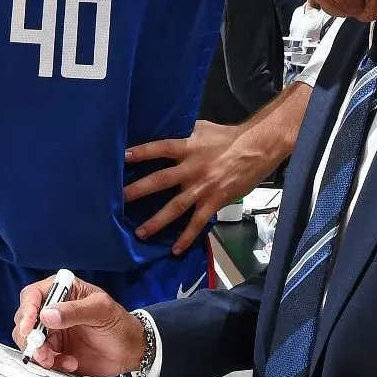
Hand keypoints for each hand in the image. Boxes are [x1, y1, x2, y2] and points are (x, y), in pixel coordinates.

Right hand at [12, 275, 145, 376]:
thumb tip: (46, 315)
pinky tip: (70, 363)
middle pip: (24, 321)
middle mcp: (52, 310)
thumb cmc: (119, 323)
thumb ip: (74, 311)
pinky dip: (51, 364)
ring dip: (39, 354)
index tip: (28, 327)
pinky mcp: (54, 352)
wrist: (130, 351)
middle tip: (43, 352)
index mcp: (62, 291)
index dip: (27, 310)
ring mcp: (52, 332)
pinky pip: (41, 358)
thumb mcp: (101, 311)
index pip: (32, 296)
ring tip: (57, 361)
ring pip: (29, 342)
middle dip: (30, 338)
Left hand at [124, 118, 259, 253]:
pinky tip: (175, 248)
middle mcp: (191, 168)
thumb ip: (184, 133)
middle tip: (119, 200)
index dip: (142, 152)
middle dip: (138, 190)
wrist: (257, 149)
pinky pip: (198, 222)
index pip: (161, 148)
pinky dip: (186, 236)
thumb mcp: (203, 128)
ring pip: (175, 206)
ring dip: (156, 221)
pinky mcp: (214, 201)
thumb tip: (168, 130)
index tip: (123, 158)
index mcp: (188, 147)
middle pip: (160, 180)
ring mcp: (202, 187)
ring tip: (140, 233)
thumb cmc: (229, 137)